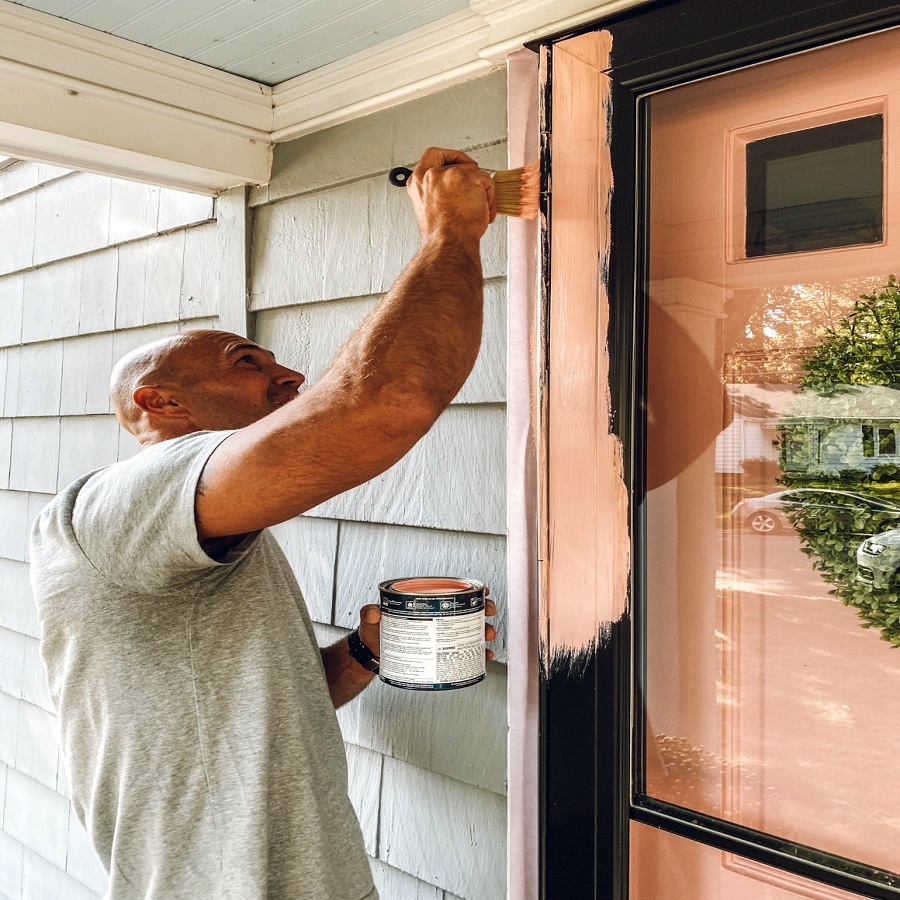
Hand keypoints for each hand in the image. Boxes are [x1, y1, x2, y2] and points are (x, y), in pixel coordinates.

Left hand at [356, 589, 497, 661]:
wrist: (372, 656)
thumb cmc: (373, 633)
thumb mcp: (371, 620)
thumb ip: (369, 614)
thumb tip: (373, 611)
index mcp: (423, 604)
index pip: (450, 592)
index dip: (471, 590)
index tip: (483, 592)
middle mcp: (435, 617)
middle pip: (466, 610)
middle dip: (482, 611)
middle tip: (488, 615)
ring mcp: (438, 635)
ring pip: (468, 630)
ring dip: (483, 632)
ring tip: (487, 637)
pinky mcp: (439, 653)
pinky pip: (462, 652)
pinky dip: (475, 654)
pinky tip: (483, 656)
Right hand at [407, 147, 497, 242]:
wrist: (449, 244)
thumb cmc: (442, 235)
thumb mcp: (430, 208)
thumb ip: (438, 191)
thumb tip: (457, 188)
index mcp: (418, 181)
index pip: (432, 155)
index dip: (449, 158)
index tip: (458, 165)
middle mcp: (431, 174)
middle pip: (458, 162)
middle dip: (470, 174)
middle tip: (475, 188)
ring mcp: (450, 174)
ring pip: (475, 173)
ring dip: (481, 192)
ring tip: (478, 210)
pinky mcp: (469, 177)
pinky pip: (488, 182)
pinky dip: (490, 199)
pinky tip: (484, 212)